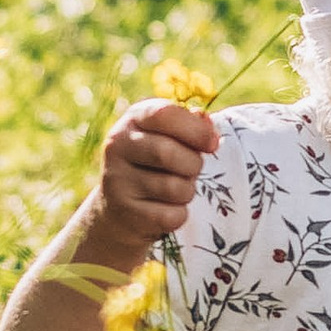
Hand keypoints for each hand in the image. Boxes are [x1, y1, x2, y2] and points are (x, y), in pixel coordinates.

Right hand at [91, 100, 217, 261]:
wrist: (119, 208)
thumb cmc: (155, 163)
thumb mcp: (169, 136)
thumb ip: (191, 126)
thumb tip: (208, 124)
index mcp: (133, 119)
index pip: (164, 115)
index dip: (196, 129)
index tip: (213, 144)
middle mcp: (117, 146)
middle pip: (167, 153)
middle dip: (193, 164)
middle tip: (193, 169)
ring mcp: (117, 181)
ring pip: (173, 188)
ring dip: (187, 191)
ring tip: (176, 189)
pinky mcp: (126, 213)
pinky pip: (171, 216)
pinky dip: (178, 215)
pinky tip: (165, 208)